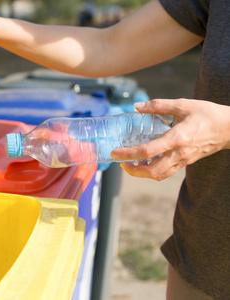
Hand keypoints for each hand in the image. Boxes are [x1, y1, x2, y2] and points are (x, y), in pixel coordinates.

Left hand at [110, 99, 229, 180]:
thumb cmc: (208, 114)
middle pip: (152, 171)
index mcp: (177, 138)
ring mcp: (184, 160)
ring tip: (131, 165)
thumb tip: (138, 106)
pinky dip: (153, 171)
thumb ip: (158, 105)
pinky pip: (167, 172)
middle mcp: (180, 153)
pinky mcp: (186, 162)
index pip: (148, 151)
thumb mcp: (183, 105)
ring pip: (159, 175)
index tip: (115, 152)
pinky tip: (146, 162)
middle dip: (133, 170)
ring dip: (142, 173)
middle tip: (121, 163)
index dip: (128, 154)